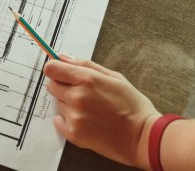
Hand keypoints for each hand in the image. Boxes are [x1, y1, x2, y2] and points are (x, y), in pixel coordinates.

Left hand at [45, 56, 159, 167]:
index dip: (55, 69)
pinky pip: (58, 121)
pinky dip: (67, 120)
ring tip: (89, 109)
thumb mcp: (114, 77)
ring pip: (58, 103)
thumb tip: (63, 57)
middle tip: (81, 92)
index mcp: (87, 79)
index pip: (52, 68)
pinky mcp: (74, 134)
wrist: (142, 137)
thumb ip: (86, 65)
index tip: (60, 72)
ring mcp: (74, 117)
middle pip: (52, 85)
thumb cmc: (132, 106)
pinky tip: (85, 120)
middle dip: (62, 86)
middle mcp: (77, 97)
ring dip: (68, 104)